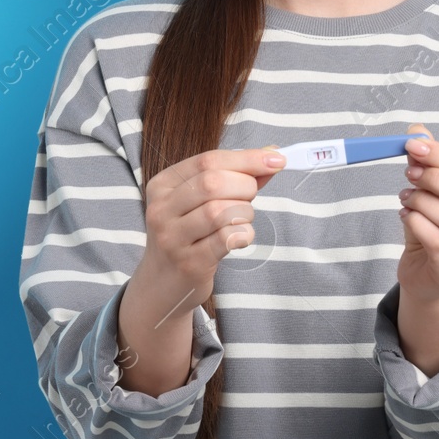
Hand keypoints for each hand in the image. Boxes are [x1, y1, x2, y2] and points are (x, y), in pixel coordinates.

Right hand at [115, 146, 284, 397]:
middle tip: (250, 198)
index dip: (246, 158)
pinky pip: (225, 240)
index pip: (207, 160)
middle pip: (213, 182)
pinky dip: (243, 234)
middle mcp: (161, 209)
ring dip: (244, 213)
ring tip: (242, 220)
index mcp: (162, 185)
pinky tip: (240, 238)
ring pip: (220, 211)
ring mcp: (172, 238)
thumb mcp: (200, 201)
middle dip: (245, 186)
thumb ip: (235, 176)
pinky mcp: (188, 263)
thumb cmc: (188, 235)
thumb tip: (271, 153)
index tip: (277, 159)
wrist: (162, 284)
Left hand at [394, 122, 438, 300]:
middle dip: (437, 180)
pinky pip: (438, 243)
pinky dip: (417, 223)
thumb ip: (429, 162)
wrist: (429, 274)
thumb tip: (417, 131)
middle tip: (410, 173)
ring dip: (424, 203)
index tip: (413, 145)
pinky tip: (407, 215)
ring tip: (406, 197)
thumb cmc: (436, 228)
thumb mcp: (435, 192)